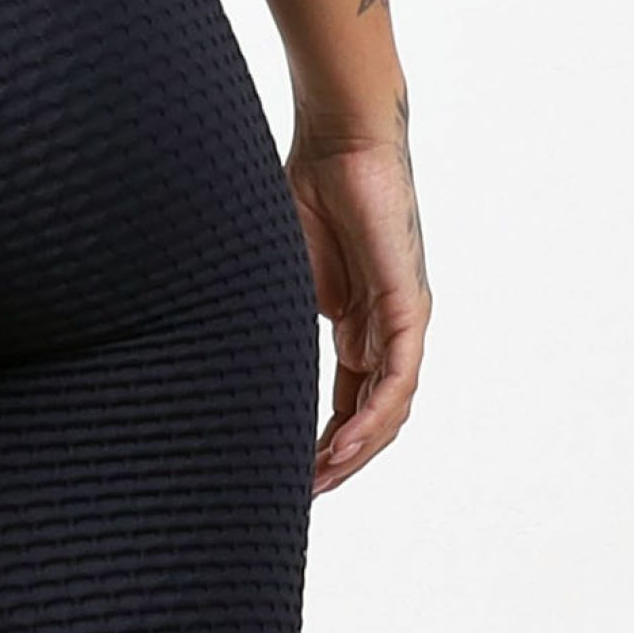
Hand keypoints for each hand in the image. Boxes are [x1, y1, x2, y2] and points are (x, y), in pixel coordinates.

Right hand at [288, 102, 430, 493]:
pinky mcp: (408, 303)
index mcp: (359, 322)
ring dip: (358, 448)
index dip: (327, 443)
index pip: (351, 400)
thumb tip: (225, 366)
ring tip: (322, 479)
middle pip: (374, 414)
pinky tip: (343, 444)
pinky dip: (372, 415)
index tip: (298, 477)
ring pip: (390, 406)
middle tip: (308, 493)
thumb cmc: (305, 192)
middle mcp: (386, 325)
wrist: (336, 139)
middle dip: (343, 459)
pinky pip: (396, 376)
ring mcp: (401, 316)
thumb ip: (273, 326)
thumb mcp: (280, 282)